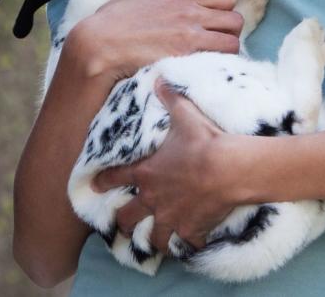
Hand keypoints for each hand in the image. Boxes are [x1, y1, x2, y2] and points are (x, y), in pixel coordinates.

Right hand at [67, 0, 243, 82]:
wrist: (100, 43)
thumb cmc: (117, 17)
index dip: (226, 10)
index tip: (216, 20)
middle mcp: (192, 13)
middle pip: (236, 20)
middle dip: (231, 31)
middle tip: (218, 40)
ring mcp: (190, 36)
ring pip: (233, 43)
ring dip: (226, 50)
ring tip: (213, 57)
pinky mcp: (185, 57)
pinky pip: (218, 60)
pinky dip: (217, 65)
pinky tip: (205, 68)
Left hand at [92, 78, 237, 253]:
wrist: (230, 169)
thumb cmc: (204, 141)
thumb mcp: (185, 114)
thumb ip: (170, 98)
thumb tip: (159, 78)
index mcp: (146, 172)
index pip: (115, 178)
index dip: (103, 181)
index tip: (95, 185)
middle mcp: (153, 199)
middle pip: (128, 218)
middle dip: (123, 223)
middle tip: (121, 227)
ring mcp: (172, 218)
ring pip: (154, 238)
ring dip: (153, 240)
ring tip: (153, 244)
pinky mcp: (192, 231)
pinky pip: (186, 245)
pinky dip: (187, 246)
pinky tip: (189, 245)